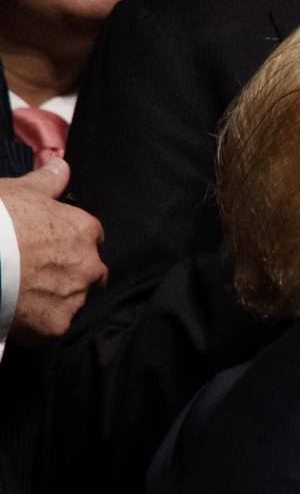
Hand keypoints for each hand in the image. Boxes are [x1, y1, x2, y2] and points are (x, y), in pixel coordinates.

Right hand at [2, 161, 104, 337]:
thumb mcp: (19, 190)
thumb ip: (47, 181)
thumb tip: (62, 165)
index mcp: (85, 231)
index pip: (90, 239)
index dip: (67, 243)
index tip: (44, 247)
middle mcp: (90, 266)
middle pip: (87, 273)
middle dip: (67, 274)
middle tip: (31, 273)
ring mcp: (75, 298)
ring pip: (71, 302)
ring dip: (53, 299)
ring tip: (20, 294)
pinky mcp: (56, 326)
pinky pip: (50, 329)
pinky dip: (35, 325)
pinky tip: (15, 315)